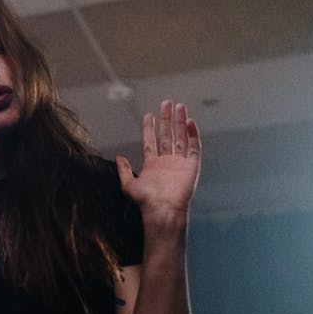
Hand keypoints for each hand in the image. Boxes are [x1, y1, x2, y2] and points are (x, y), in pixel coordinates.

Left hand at [115, 100, 200, 218]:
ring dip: (180, 122)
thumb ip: (123, 170)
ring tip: (180, 107)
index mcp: (153, 164)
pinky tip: (190, 122)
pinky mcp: (192, 166)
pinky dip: (193, 135)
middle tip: (167, 103)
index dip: (150, 128)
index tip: (149, 115)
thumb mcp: (128, 185)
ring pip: (181, 137)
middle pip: (167, 135)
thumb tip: (119, 157)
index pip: (151, 141)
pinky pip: (194, 147)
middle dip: (167, 119)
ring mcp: (180, 163)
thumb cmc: (146, 201)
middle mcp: (167, 161)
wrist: (163, 210)